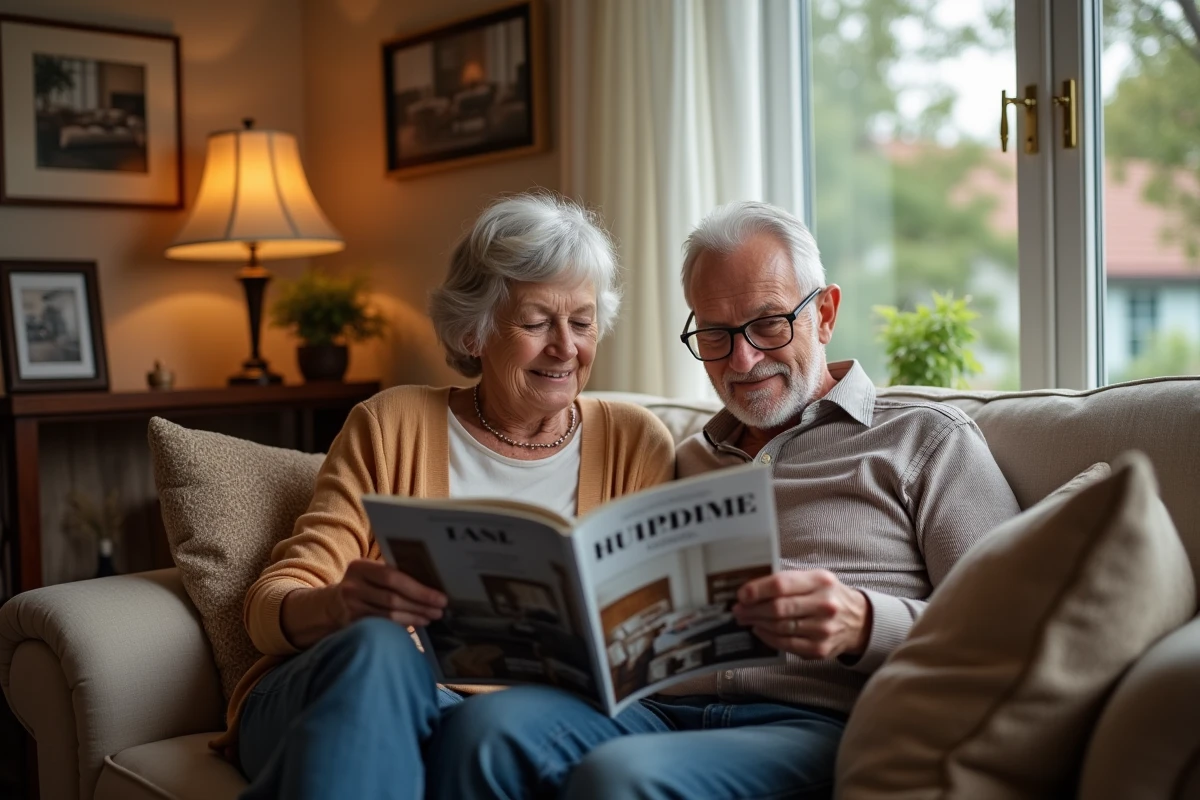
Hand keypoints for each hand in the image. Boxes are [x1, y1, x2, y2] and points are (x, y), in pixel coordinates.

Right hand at [328, 559, 447, 629]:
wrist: (332, 604)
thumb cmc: (364, 585)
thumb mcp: (371, 573)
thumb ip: (393, 574)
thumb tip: (431, 585)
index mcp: (360, 567)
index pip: (393, 577)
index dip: (419, 589)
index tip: (440, 597)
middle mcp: (352, 586)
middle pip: (392, 598)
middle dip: (420, 605)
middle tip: (440, 609)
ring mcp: (350, 607)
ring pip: (389, 615)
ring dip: (414, 617)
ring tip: (431, 617)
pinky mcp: (351, 624)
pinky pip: (382, 625)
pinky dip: (402, 625)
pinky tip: (415, 624)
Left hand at [732, 569, 871, 659]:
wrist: (859, 621)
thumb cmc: (829, 595)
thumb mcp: (815, 578)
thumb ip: (788, 581)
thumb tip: (751, 587)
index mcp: (821, 581)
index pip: (781, 584)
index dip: (757, 590)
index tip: (741, 594)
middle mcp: (824, 605)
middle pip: (778, 608)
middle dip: (752, 609)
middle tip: (738, 609)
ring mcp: (823, 629)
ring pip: (780, 627)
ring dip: (757, 623)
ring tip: (746, 619)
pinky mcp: (820, 649)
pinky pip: (786, 644)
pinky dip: (768, 637)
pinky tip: (760, 630)